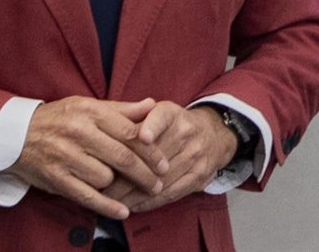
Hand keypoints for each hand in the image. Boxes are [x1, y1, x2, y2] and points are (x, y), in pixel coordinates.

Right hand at [10, 96, 169, 219]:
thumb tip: (153, 105)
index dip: (151, 151)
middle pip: (122, 157)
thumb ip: (122, 109)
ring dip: (119, 185)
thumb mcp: (88, 106)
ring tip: (125, 186)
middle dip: (145, 174)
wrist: (16, 134)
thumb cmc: (59, 119)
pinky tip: (123, 211)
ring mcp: (66, 156)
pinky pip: (88, 196)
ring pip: (106, 177)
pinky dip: (108, 207)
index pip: (129, 133)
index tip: (164, 163)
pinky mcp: (57, 178)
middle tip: (158, 183)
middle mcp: (78, 132)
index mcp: (89, 111)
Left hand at [104, 103, 236, 213]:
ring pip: (162, 179)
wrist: (213, 134)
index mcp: (171, 113)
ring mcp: (194, 156)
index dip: (152, 127)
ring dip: (136, 193)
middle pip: (156, 157)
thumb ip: (134, 115)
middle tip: (104, 187)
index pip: (161, 118)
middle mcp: (185, 133)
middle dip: (128, 174)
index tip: (142, 137)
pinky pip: (172, 193)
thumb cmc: (173, 124)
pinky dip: (151, 202)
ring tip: (113, 201)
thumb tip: (110, 124)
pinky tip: (134, 206)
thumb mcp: (158, 111)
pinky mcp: (198, 177)